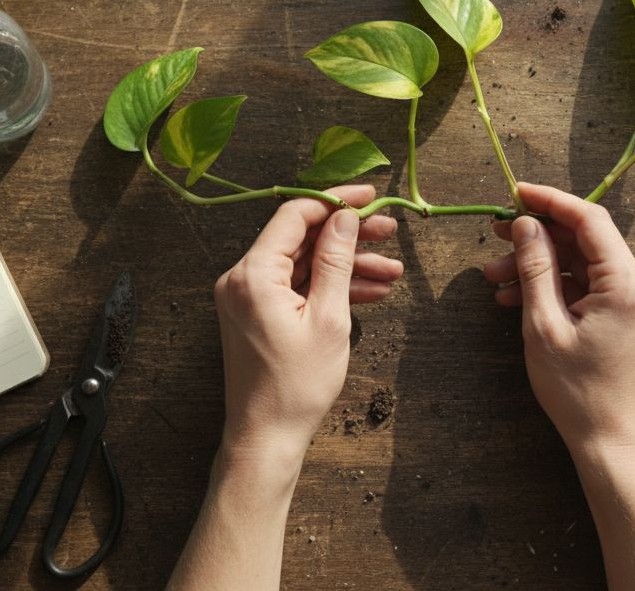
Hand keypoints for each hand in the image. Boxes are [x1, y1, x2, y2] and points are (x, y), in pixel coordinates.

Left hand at [213, 185, 401, 462]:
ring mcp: (248, 297)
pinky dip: (329, 287)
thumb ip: (336, 261)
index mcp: (254, 274)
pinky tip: (370, 291)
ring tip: (391, 270)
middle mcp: (242, 278)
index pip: (295, 215)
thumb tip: (345, 218)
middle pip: (301, 238)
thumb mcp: (328, 318)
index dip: (335, 202)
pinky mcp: (256, 314)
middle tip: (389, 232)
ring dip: (346, 265)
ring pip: (303, 264)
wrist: (268, 436)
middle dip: (347, 235)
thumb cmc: (296, 386)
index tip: (370, 198)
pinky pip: (296, 287)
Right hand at [485, 182, 634, 453]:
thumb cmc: (577, 391)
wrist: (610, 439)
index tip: (515, 194)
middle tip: (496, 235)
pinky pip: (590, 285)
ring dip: (540, 265)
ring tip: (495, 278)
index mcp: (628, 285)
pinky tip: (518, 297)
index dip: (550, 201)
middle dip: (537, 237)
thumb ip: (536, 269)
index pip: (590, 220)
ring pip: (583, 263)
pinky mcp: (631, 313)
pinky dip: (556, 286)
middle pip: (585, 240)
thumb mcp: (544, 326)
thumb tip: (526, 225)